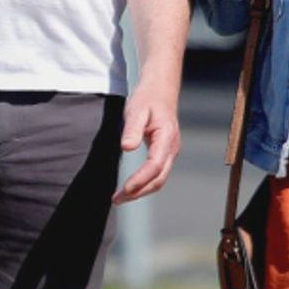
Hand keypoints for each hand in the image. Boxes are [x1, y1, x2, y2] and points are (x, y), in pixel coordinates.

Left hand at [111, 85, 179, 203]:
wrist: (160, 89)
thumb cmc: (148, 98)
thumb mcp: (136, 109)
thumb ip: (132, 129)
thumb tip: (127, 147)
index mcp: (166, 138)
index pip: (154, 166)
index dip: (140, 180)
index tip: (124, 189)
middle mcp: (171, 148)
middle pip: (158, 179)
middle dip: (138, 192)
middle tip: (117, 199)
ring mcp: (170, 151)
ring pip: (159, 179)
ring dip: (141, 191)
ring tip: (121, 198)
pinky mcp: (164, 152)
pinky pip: (157, 173)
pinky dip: (144, 184)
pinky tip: (131, 186)